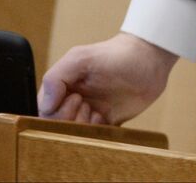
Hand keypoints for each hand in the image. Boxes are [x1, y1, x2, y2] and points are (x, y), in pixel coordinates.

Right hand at [38, 31, 176, 124]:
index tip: (77, 99)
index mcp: (62, 87)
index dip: (57, 113)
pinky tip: (106, 120)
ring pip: (75, 136)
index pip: (44, 112)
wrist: (150, 60)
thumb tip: (46, 106)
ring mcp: (89, 113)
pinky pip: (94, 140)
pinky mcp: (106, 124)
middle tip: (87, 106)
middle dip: (71, 121)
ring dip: (84, 129)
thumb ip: (56, 76)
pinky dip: (97, 136)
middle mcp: (72, 101)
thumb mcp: (81, 58)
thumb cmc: (116, 54)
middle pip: (57, 128)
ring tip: (97, 113)